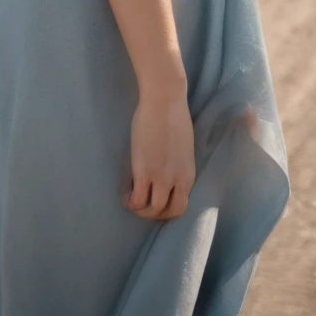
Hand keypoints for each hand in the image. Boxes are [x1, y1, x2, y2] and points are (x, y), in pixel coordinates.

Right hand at [122, 92, 196, 221]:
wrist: (164, 100)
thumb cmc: (173, 115)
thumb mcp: (183, 148)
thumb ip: (177, 164)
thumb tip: (166, 170)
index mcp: (188, 174)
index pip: (181, 205)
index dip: (167, 209)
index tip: (156, 202)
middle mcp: (178, 180)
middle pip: (170, 212)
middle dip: (156, 215)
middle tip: (144, 206)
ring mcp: (161, 177)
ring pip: (153, 210)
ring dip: (142, 211)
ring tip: (132, 202)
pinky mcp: (144, 171)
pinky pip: (137, 199)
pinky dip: (131, 202)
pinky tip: (126, 197)